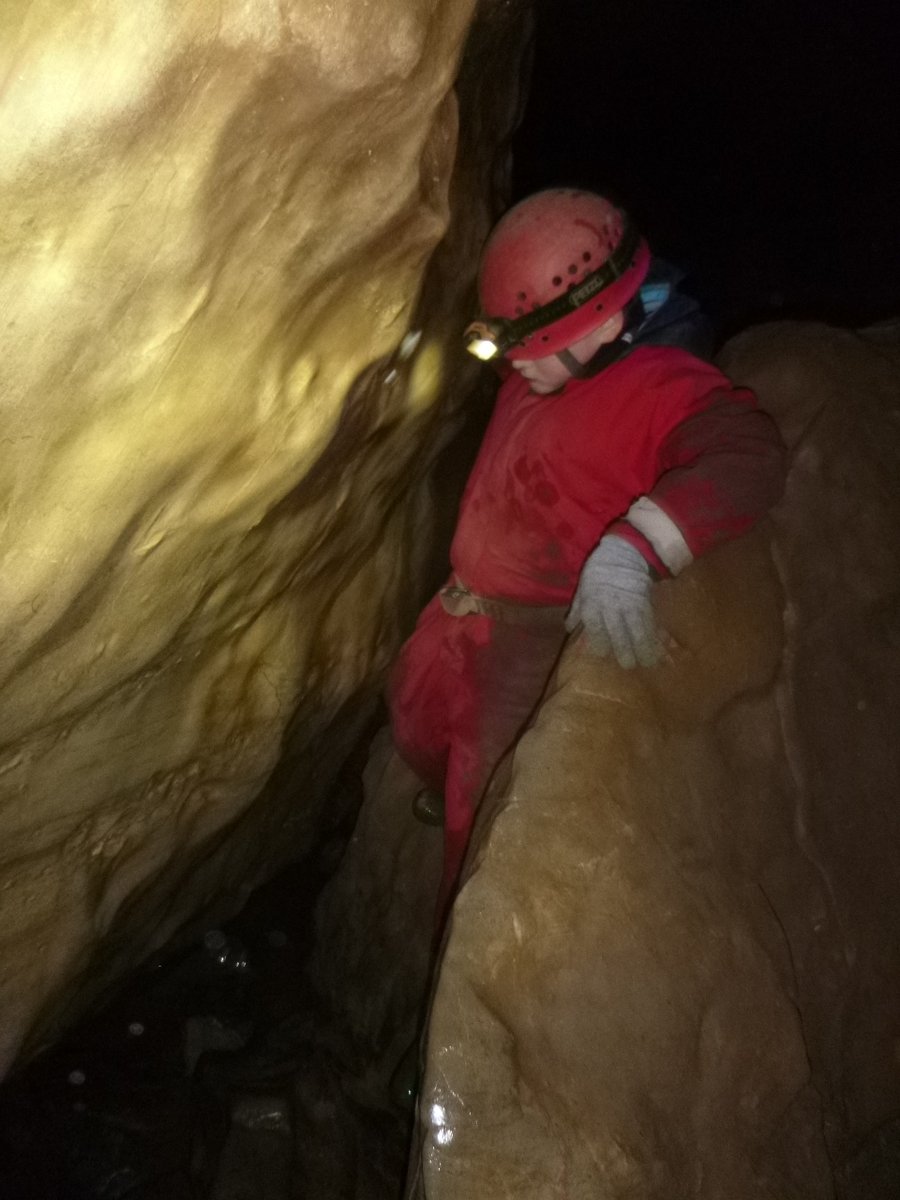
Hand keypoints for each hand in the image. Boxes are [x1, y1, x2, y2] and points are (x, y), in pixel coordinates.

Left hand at [566, 535, 662, 668]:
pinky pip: (650, 622)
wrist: (623, 552)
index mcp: (592, 603)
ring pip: (636, 630)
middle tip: (629, 666)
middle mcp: (610, 606)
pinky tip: (659, 647)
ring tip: (648, 663)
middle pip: (617, 633)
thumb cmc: (599, 570)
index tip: (604, 656)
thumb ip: (577, 609)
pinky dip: (654, 636)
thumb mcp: (583, 587)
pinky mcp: (645, 601)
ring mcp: (629, 604)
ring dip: (643, 648)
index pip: (595, 629)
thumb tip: (569, 628)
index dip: (600, 644)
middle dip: (623, 651)